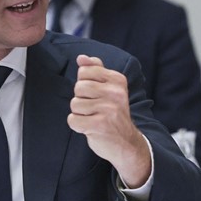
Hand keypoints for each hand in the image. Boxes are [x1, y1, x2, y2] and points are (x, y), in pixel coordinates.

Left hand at [68, 54, 151, 187]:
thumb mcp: (110, 89)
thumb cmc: (113, 114)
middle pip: (78, 88)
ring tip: (94, 118)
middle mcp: (115, 93)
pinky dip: (78, 126)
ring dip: (80, 114)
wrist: (126, 143)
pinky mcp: (100, 125)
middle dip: (81, 100)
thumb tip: (81, 58)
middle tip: (95, 109)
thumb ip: (96, 71)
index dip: (85, 85)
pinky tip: (91, 127)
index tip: (97, 95)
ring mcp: (109, 109)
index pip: (84, 71)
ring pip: (74, 104)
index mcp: (117, 80)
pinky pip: (73, 120)